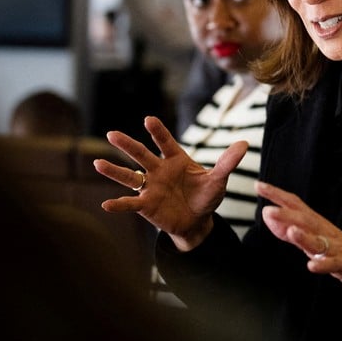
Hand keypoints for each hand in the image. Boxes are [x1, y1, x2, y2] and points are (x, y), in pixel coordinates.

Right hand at [93, 116, 248, 250]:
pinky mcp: (146, 205)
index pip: (165, 142)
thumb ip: (227, 162)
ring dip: (114, 171)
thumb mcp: (219, 180)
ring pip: (129, 177)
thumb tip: (244, 144)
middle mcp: (158, 170)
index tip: (148, 120)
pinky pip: (130, 203)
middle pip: (141, 154)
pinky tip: (105, 205)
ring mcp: (150, 187)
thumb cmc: (206, 196)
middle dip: (127, 145)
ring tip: (97, 163)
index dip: (158, 131)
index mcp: (176, 159)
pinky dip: (119, 204)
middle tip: (112, 134)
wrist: (198, 221)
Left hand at [256, 181, 341, 295]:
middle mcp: (324, 232)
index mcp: (316, 224)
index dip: (277, 195)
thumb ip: (289, 230)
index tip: (259, 186)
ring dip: (304, 236)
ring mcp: (335, 247)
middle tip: (268, 210)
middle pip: (304, 220)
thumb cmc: (339, 251)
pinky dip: (323, 264)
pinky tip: (312, 265)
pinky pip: (333, 263)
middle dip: (286, 214)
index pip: (295, 205)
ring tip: (291, 232)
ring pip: (318, 240)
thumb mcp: (311, 240)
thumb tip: (268, 216)